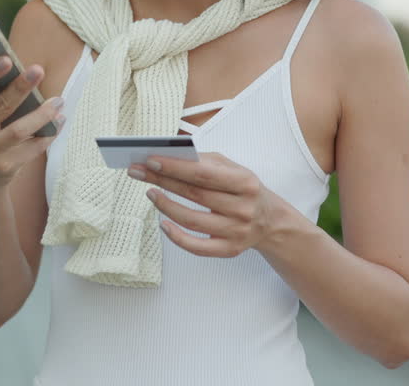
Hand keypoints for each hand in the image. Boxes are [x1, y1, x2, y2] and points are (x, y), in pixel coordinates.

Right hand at [0, 57, 63, 192]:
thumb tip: (24, 70)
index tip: (7, 59)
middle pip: (0, 106)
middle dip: (21, 87)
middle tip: (38, 70)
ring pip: (19, 130)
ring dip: (42, 114)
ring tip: (58, 101)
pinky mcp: (5, 166)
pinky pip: (32, 147)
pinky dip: (48, 133)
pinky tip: (59, 120)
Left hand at [127, 153, 288, 257]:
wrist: (270, 220)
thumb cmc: (243, 189)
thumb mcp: (233, 168)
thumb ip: (205, 162)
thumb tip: (169, 157)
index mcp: (245, 182)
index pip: (203, 174)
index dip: (175, 167)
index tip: (151, 160)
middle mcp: (243, 208)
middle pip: (195, 194)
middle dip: (162, 181)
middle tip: (138, 171)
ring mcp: (237, 231)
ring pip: (192, 221)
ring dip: (165, 206)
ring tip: (150, 192)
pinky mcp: (229, 249)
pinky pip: (198, 247)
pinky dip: (177, 237)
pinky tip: (163, 223)